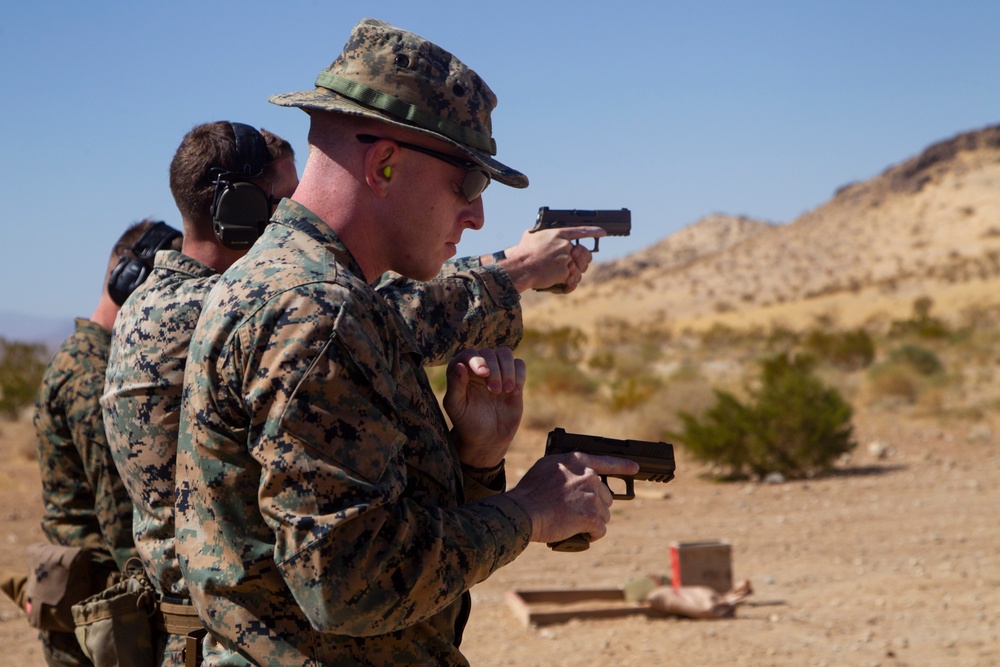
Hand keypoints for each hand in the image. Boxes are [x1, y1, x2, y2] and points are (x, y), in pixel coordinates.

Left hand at [443, 347, 525, 468]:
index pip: (469, 354)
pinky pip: (519, 365)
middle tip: (494, 391)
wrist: (488, 438)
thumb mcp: (456, 407)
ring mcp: (497, 371)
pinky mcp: (513, 378)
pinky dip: (519, 375)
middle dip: (494, 369)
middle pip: (489, 352)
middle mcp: (478, 367)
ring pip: (505, 354)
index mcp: (461, 371)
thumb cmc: (467, 423)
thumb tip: (459, 365)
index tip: (483, 373)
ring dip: (507, 369)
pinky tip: (513, 392)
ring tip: (505, 390)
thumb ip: (455, 386)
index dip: (477, 359)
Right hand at [496, 227, 605, 292]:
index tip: (603, 233)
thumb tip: (536, 231)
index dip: (594, 232)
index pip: (581, 231)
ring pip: (580, 269)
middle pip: (585, 254)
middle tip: (574, 266)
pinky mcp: (565, 272)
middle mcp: (566, 245)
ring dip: (573, 275)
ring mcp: (567, 259)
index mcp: (559, 234)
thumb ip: (539, 232)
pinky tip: (560, 285)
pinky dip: (567, 285)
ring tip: (563, 276)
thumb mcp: (530, 236)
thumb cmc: (522, 253)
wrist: (521, 268)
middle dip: (583, 262)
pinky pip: (572, 281)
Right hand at [504, 452, 639, 543]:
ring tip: (571, 522)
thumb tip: (573, 479)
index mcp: (577, 461)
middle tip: (574, 513)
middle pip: (606, 497)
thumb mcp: (546, 468)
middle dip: (594, 507)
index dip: (622, 466)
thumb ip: (566, 470)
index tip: (634, 468)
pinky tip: (579, 534)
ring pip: (604, 515)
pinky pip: (600, 530)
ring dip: (591, 522)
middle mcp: (588, 475)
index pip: (606, 461)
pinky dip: (591, 535)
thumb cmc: (529, 492)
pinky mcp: (592, 516)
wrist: (523, 511)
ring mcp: (591, 495)